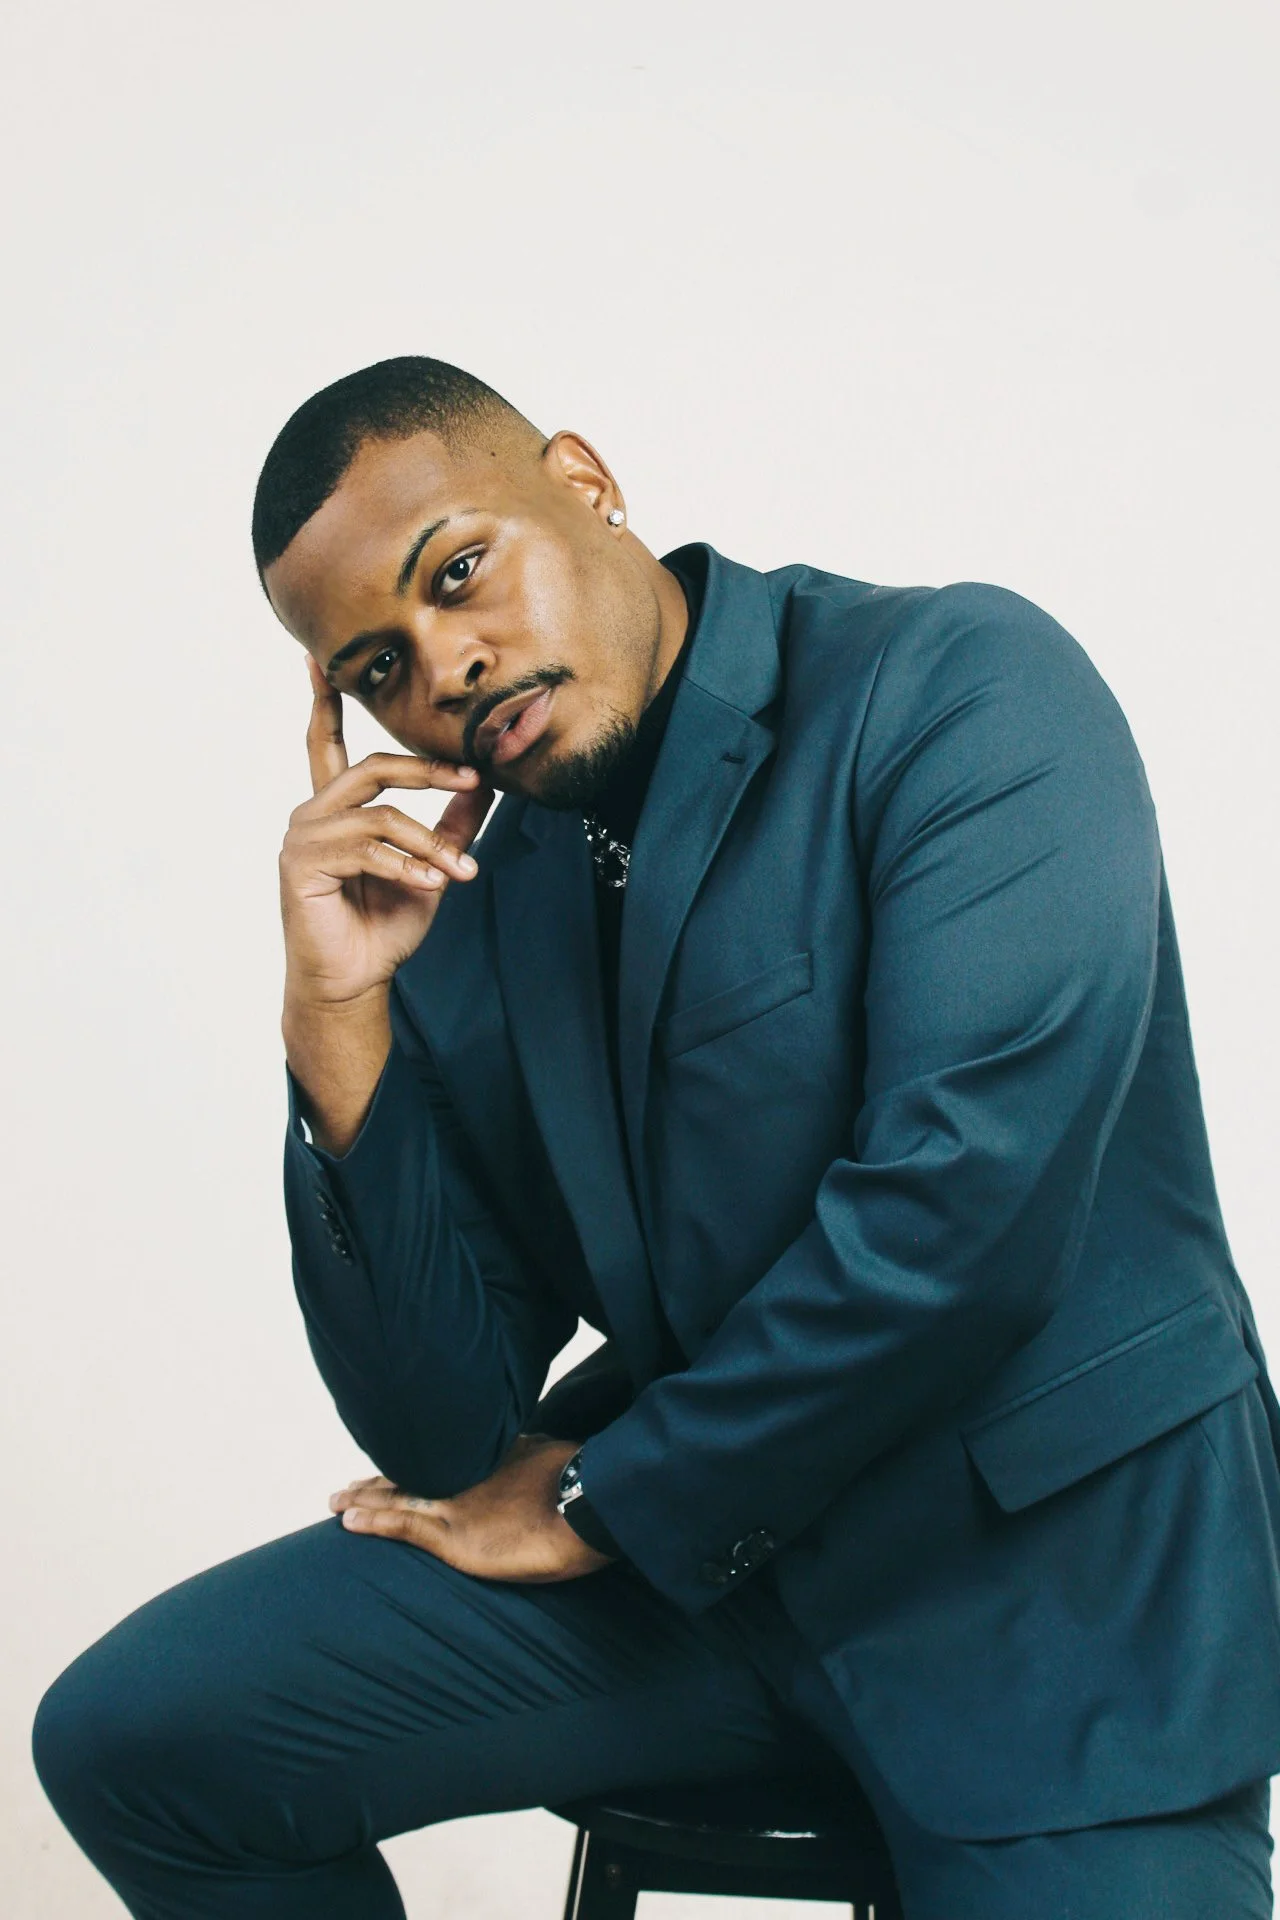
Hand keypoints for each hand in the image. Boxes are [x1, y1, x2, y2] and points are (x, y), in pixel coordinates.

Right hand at [280, 656, 494, 1008]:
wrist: (354, 982)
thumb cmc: (383, 926)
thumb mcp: (430, 865)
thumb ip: (452, 823)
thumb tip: (487, 785)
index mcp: (336, 809)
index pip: (326, 743)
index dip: (324, 702)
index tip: (318, 660)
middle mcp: (313, 815)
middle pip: (373, 766)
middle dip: (427, 770)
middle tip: (474, 778)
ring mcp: (302, 838)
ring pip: (379, 813)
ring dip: (428, 841)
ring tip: (458, 872)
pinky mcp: (301, 864)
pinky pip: (366, 848)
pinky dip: (405, 865)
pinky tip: (427, 885)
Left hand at [327, 1434, 619, 1581]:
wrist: (588, 1508)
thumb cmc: (583, 1484)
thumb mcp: (555, 1454)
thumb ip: (536, 1452)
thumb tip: (540, 1451)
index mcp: (491, 1458)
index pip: (441, 1460)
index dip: (411, 1463)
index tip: (390, 1465)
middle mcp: (465, 1475)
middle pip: (410, 1474)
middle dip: (377, 1481)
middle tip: (345, 1486)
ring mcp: (456, 1505)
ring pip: (397, 1498)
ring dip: (363, 1500)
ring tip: (335, 1502)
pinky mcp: (454, 1537)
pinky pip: (402, 1526)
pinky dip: (372, 1522)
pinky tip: (348, 1521)